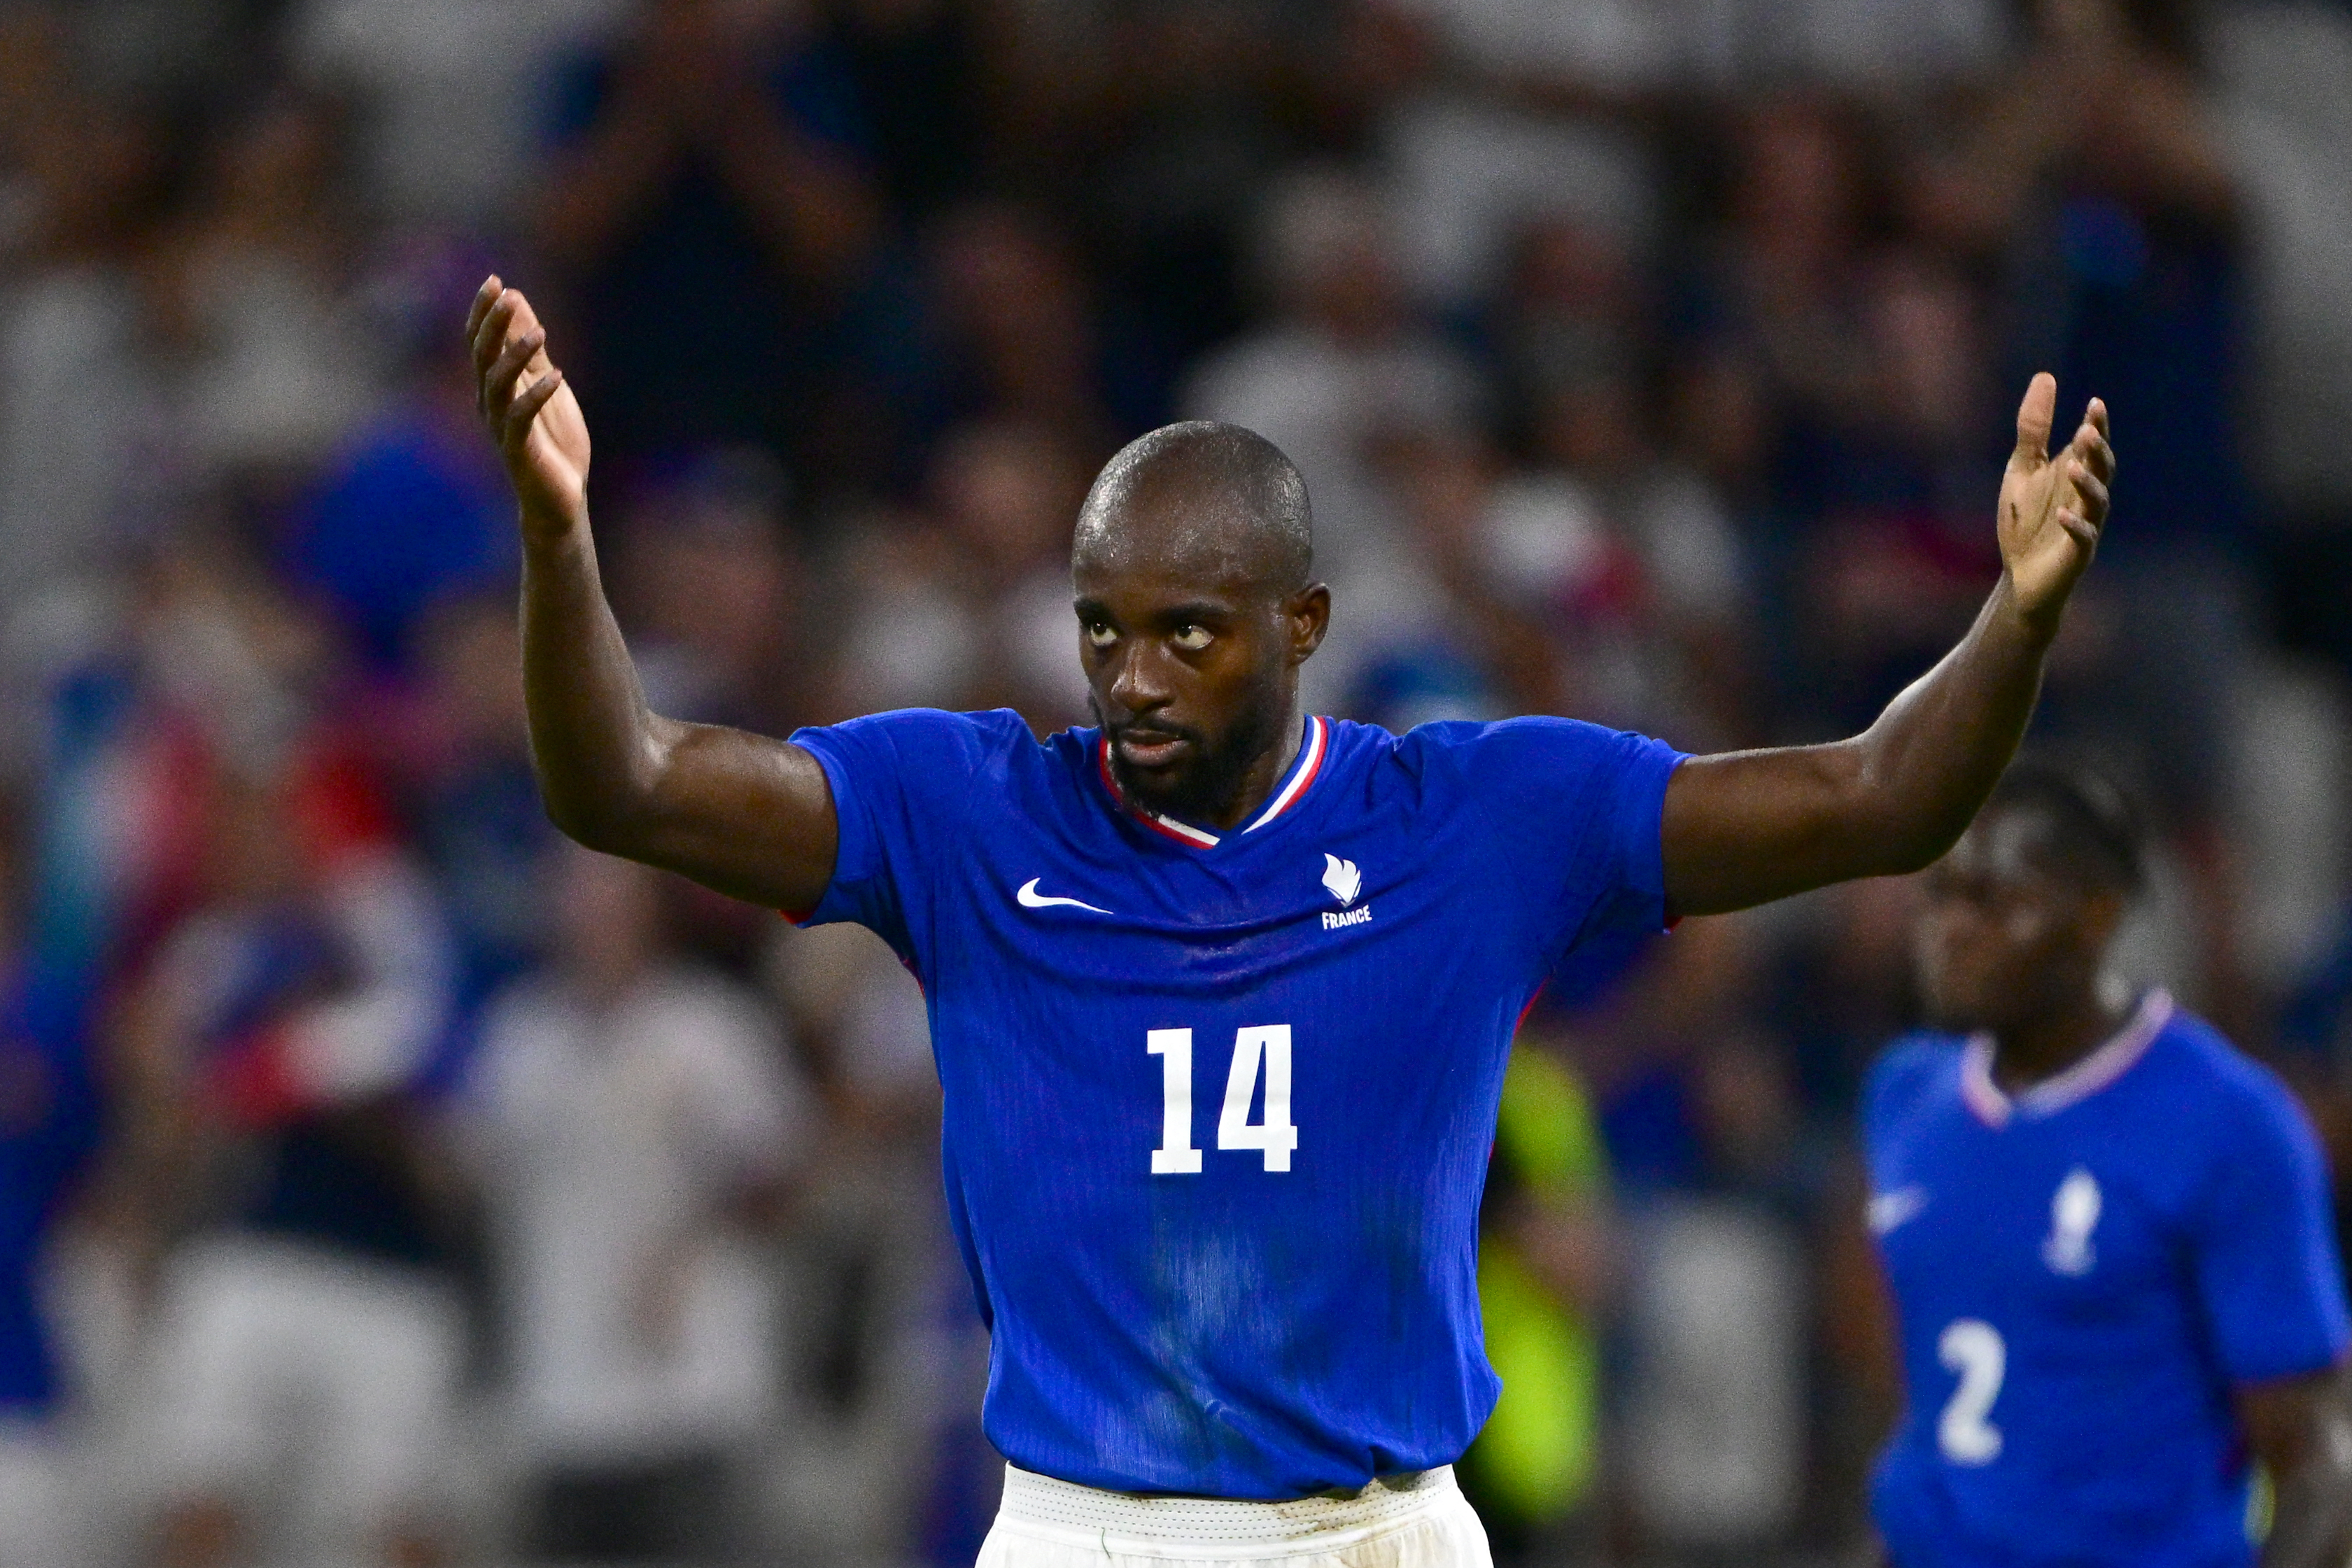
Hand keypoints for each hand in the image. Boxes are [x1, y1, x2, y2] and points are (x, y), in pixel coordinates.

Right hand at [466, 276, 590, 538]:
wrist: (561, 498)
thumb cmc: (552, 441)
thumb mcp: (545, 384)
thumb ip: (530, 349)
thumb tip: (517, 301)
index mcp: (494, 387)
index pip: (480, 342)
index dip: (483, 312)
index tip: (495, 281)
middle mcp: (490, 404)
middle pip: (482, 357)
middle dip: (492, 325)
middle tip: (506, 296)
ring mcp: (502, 428)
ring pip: (497, 384)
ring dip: (516, 355)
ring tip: (541, 332)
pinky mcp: (519, 451)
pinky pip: (521, 418)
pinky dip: (538, 395)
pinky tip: (557, 376)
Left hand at [1998, 373, 2112, 636]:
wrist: (2020, 576)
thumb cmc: (2025, 519)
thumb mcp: (2022, 468)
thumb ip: (2034, 428)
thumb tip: (2045, 377)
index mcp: (2075, 472)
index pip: (2091, 444)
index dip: (2096, 425)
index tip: (2094, 404)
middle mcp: (2085, 496)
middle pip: (2102, 469)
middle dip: (2097, 451)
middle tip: (2089, 431)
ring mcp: (2086, 524)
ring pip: (2098, 501)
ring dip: (2088, 483)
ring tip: (2074, 466)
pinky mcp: (2078, 553)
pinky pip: (2083, 537)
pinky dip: (2075, 525)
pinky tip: (2062, 513)